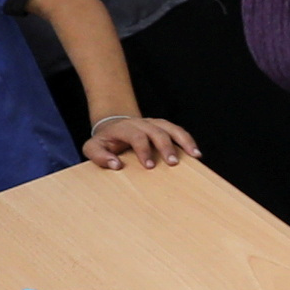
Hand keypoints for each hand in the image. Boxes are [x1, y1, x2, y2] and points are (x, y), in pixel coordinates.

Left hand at [82, 111, 199, 170]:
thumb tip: (115, 165)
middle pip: (157, 131)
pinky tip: (196, 153)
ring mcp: (154, 123)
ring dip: (184, 141)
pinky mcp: (163, 127)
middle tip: (173, 164)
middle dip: (166, 147)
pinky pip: (178, 131)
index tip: (150, 166)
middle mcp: (141, 123)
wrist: (114, 126)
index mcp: (124, 128)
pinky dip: (188, 141)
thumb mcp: (92, 147)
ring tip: (195, 155)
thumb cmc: (105, 142)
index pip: (136, 136)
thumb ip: (98, 156)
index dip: (144, 150)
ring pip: (171, 128)